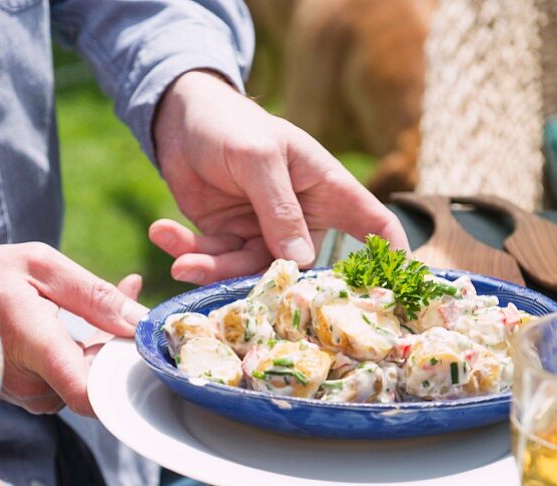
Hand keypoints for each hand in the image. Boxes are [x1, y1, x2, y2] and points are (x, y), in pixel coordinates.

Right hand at [0, 243, 147, 416]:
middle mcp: (29, 384)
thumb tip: (138, 320)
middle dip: (117, 343)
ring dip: (98, 343)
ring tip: (94, 299)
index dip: (124, 380)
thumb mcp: (39, 266)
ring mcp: (24, 395)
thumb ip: (93, 294)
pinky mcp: (23, 396)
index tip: (141, 349)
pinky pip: (65, 379)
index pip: (90, 395)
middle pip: (97, 382)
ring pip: (83, 379)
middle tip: (127, 295)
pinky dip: (78, 351)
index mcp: (33, 348)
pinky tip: (71, 319)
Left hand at [150, 70, 408, 283]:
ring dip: (212, 268)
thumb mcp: (260, 158)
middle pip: (299, 265)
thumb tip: (300, 259)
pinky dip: (187, 252)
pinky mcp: (226, 238)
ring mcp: (262, 232)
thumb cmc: (233, 124)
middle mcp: (299, 218)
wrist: (179, 118)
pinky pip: (212, 259)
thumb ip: (279, 208)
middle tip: (239, 295)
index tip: (394, 290)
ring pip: (248, 270)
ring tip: (182, 262)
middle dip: (270, 284)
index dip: (387, 255)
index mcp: (325, 189)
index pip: (370, 223)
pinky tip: (162, 234)